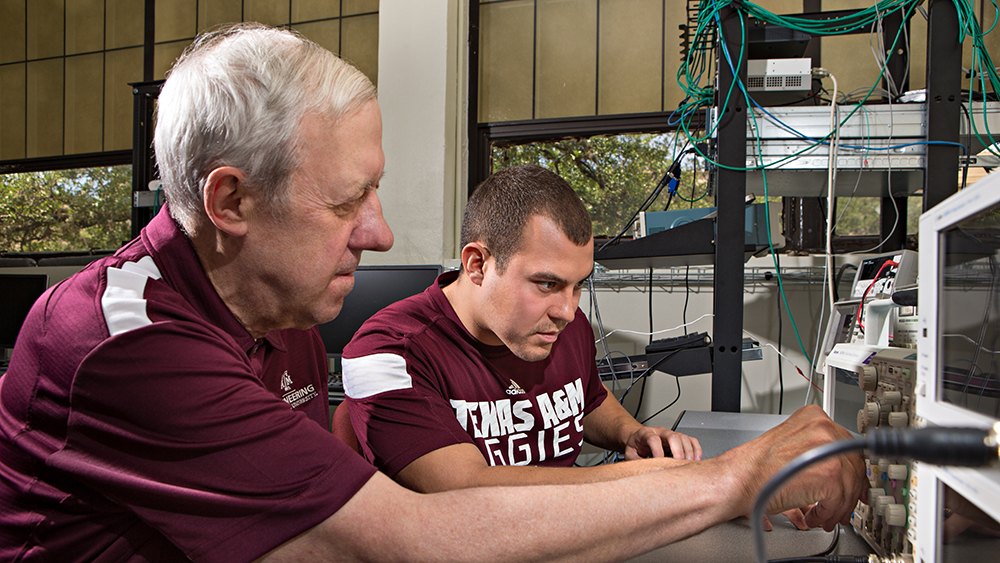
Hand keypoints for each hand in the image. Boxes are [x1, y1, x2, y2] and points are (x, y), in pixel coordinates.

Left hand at [624, 426, 701, 460]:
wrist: (638, 439)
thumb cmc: (635, 448)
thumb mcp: (630, 455)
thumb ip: (636, 462)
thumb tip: (645, 472)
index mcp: (645, 433)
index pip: (653, 439)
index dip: (657, 450)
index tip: (660, 462)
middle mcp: (660, 432)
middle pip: (672, 436)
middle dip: (677, 450)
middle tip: (679, 463)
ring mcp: (671, 434)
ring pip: (683, 438)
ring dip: (688, 451)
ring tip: (688, 464)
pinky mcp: (680, 438)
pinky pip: (692, 440)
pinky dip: (696, 449)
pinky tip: (696, 459)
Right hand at [731, 405, 866, 531]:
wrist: (740, 479)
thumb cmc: (756, 468)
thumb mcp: (791, 446)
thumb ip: (817, 452)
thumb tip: (841, 470)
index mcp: (814, 417)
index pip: (846, 446)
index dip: (852, 470)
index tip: (854, 485)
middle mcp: (823, 427)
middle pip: (854, 464)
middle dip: (849, 492)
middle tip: (841, 508)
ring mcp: (828, 448)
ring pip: (849, 485)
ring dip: (837, 507)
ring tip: (821, 516)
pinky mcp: (830, 472)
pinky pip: (840, 499)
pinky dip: (827, 513)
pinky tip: (813, 515)